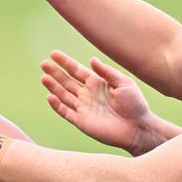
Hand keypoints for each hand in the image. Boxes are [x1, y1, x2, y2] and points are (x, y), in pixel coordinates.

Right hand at [42, 51, 156, 153]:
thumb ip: (107, 72)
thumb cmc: (135, 104)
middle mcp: (87, 94)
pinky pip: (65, 112)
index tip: (54, 54)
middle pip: (67, 82)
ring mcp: (83, 108)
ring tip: (44, 77)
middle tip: (44, 64)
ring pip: (63, 95)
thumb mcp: (124, 83)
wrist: (138, 127)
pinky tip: (50, 96)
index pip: (76, 70)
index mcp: (97, 84)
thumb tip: (91, 59)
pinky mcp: (81, 121)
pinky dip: (57, 105)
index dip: (65, 62)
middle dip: (55, 73)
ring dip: (53, 87)